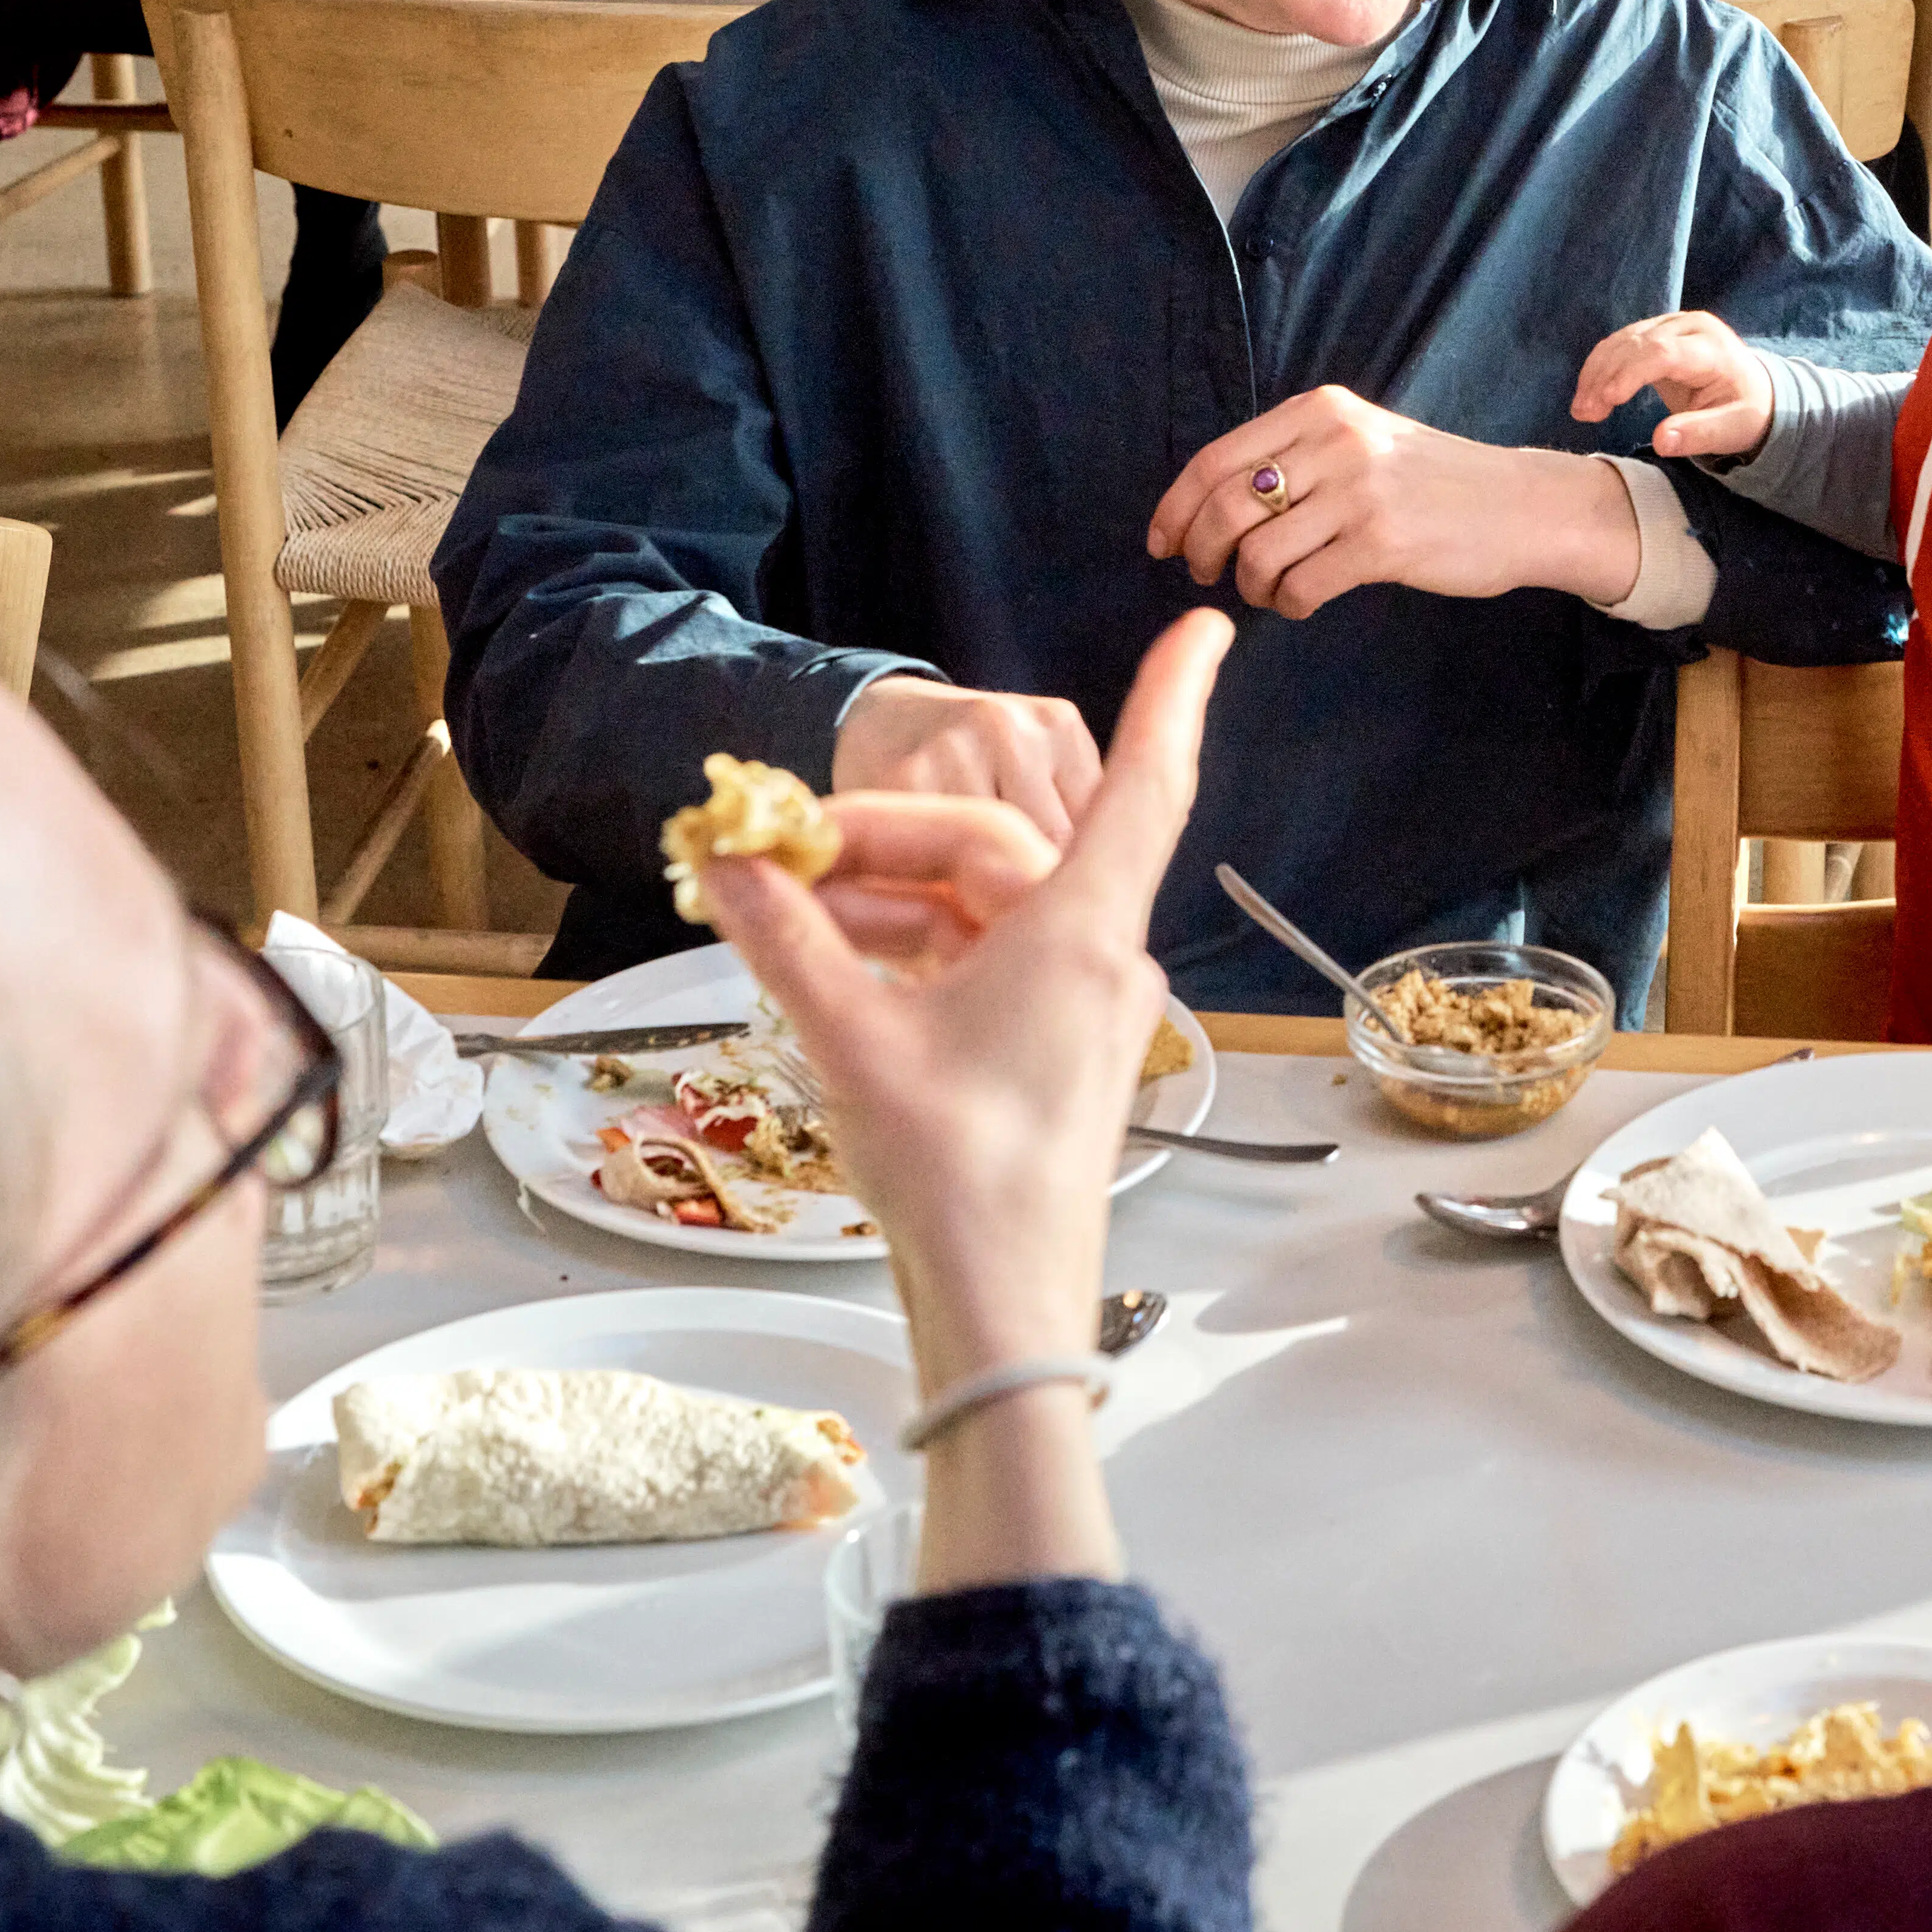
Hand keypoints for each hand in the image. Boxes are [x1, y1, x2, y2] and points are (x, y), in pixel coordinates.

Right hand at [704, 617, 1225, 1493]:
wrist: (1003, 1303)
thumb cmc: (955, 1175)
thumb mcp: (849, 1038)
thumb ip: (788, 939)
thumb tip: (727, 862)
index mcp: (1081, 933)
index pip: (1145, 784)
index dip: (1170, 698)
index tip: (1204, 627)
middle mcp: (1097, 955)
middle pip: (994, 846)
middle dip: (881, 837)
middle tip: (770, 851)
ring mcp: (1079, 1003)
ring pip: (980, 904)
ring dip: (885, 896)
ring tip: (781, 912)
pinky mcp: (1051, 1044)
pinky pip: (983, 956)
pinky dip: (911, 945)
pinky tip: (830, 957)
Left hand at [1150, 389, 1631, 619]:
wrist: (1522, 506)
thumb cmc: (1434, 482)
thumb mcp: (1362, 440)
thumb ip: (1295, 455)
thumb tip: (1210, 505)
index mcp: (1320, 410)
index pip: (1215, 459)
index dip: (1174, 508)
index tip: (1162, 542)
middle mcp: (1335, 442)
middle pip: (1225, 507)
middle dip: (1201, 551)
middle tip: (1206, 575)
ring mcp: (1360, 492)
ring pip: (1258, 553)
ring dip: (1249, 585)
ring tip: (1269, 591)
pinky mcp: (1382, 543)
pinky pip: (1300, 586)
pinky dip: (1288, 604)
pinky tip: (1303, 602)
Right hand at [1569, 311, 1774, 460]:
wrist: (1753, 389)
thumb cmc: (1745, 412)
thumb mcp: (1732, 430)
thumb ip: (1699, 435)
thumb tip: (1661, 442)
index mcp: (1711, 347)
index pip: (1661, 352)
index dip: (1629, 374)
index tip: (1606, 401)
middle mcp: (1688, 326)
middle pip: (1635, 343)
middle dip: (1605, 377)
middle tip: (1584, 414)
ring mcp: (1670, 324)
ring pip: (1621, 340)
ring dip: (1596, 372)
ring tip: (1582, 409)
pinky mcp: (1655, 331)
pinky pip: (1620, 344)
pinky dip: (1600, 368)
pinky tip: (1589, 394)